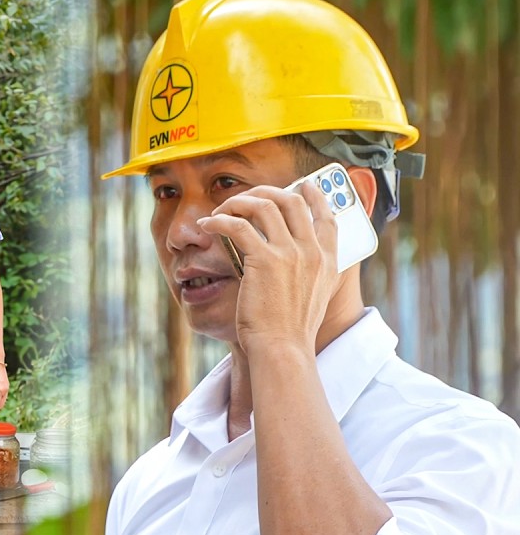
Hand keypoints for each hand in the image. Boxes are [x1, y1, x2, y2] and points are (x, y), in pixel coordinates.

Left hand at [199, 181, 339, 353]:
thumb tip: (294, 263)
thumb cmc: (291, 331)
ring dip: (239, 203)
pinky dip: (220, 221)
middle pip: (292, 201)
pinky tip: (207, 225)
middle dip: (266, 192)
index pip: (327, 216)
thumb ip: (309, 275)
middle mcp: (312, 251)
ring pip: (264, 206)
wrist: (284, 349)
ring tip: (222, 211)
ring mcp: (290, 253)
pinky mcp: (264, 260)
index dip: (314, 196)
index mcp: (328, 261)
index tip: (303, 185)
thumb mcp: (314, 298)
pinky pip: (238, 226)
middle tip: (247, 197)